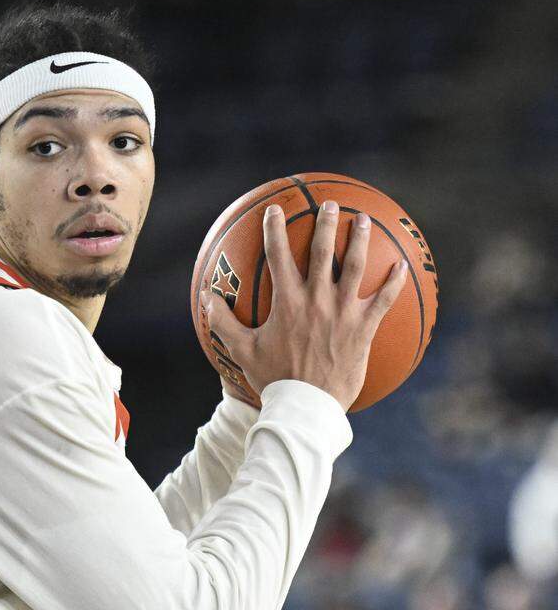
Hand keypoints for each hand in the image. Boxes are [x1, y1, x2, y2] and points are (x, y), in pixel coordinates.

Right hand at [202, 200, 407, 410]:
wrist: (307, 405)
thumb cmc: (273, 378)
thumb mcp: (242, 349)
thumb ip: (222, 321)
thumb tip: (206, 298)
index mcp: (286, 302)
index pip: (278, 256)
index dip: (275, 229)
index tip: (274, 210)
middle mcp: (316, 300)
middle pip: (322, 252)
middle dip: (326, 223)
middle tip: (330, 204)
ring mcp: (343, 313)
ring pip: (355, 267)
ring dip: (360, 240)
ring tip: (364, 220)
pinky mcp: (364, 328)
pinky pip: (384, 299)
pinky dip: (395, 281)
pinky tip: (403, 265)